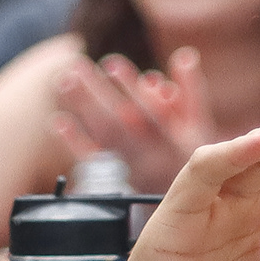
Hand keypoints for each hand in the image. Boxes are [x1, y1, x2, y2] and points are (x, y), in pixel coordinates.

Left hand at [52, 49, 217, 185]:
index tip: (111, 64)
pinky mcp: (115, 181)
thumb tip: (184, 54)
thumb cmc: (191, 156)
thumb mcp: (200, 125)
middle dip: (97, 92)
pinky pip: (93, 162)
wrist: (186, 206)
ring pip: (103, 136)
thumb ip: (192, 88)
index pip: (151, 110)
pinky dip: (75, 142)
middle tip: (75, 66)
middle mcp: (151, 154)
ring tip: (64, 81)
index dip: (131, 87)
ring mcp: (130, 169)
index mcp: (175, 139)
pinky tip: (59, 122)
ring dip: (83, 109)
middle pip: (119, 120)